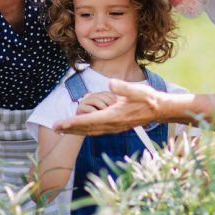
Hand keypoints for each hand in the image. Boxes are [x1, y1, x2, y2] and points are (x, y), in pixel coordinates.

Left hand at [55, 78, 173, 134]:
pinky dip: (85, 129)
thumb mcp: (138, 90)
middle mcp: (112, 124)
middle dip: (70, 128)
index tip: (60, 124)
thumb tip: (110, 83)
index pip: (89, 120)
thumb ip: (124, 87)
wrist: (160, 110)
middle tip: (54, 128)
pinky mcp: (116, 125)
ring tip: (62, 129)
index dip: (73, 122)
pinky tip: (80, 127)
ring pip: (90, 130)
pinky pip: (96, 129)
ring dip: (75, 130)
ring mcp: (114, 127)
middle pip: (86, 128)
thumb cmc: (149, 99)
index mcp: (114, 115)